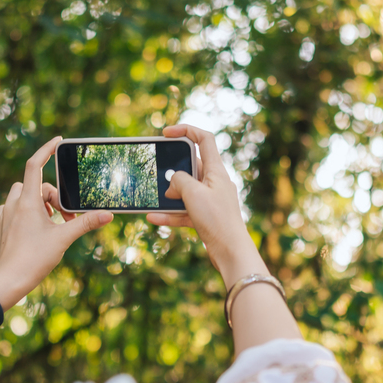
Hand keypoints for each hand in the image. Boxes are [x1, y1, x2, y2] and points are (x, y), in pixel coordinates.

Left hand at [0, 137, 112, 306]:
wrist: (8, 282)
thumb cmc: (34, 260)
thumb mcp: (64, 239)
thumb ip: (85, 223)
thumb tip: (108, 215)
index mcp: (27, 202)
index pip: (35, 164)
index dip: (47, 149)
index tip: (58, 142)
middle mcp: (13, 205)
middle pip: (35, 185)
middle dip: (53, 196)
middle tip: (66, 217)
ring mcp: (3, 216)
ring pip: (22, 197)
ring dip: (39, 204)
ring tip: (51, 224)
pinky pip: (13, 211)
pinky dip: (26, 215)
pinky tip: (35, 232)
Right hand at [147, 125, 268, 287]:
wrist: (231, 252)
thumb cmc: (217, 219)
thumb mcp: (193, 193)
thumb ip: (179, 180)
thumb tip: (172, 184)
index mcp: (216, 170)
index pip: (204, 139)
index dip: (186, 130)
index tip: (166, 133)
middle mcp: (214, 182)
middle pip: (190, 166)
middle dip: (172, 170)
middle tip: (157, 174)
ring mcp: (210, 200)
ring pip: (185, 191)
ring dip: (168, 195)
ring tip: (152, 199)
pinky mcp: (205, 217)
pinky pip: (184, 211)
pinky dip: (170, 213)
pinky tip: (153, 217)